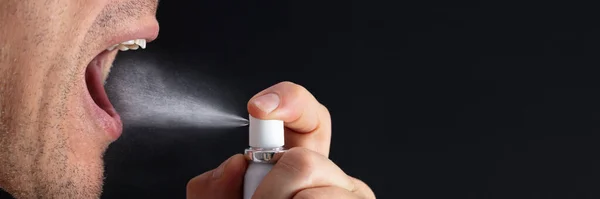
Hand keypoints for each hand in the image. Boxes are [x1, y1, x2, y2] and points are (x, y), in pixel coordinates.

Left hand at [186, 81, 375, 198]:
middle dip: (268, 185)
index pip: (309, 118)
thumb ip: (214, 187)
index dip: (289, 101)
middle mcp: (332, 178)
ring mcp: (349, 193)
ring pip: (306, 175)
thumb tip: (236, 162)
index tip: (260, 106)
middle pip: (303, 156)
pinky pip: (314, 198)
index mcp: (302, 170)